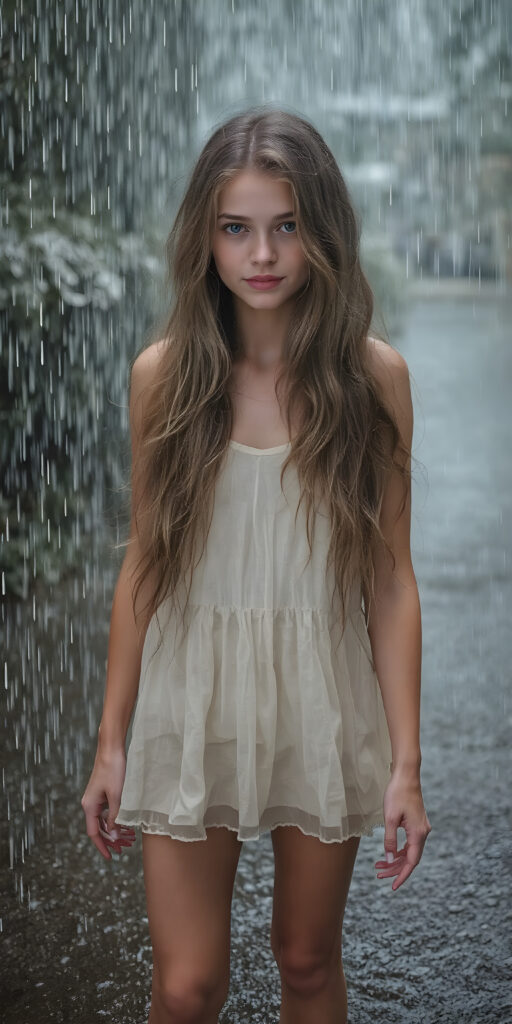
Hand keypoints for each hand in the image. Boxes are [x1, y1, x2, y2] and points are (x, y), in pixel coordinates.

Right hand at [81, 745, 135, 860]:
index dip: (102, 847)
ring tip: (130, 838)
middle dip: (112, 840)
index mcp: (89, 806)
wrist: (111, 749)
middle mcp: (90, 804)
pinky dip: (117, 819)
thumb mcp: (116, 796)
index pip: (94, 833)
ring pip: (105, 820)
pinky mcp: (103, 793)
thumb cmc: (113, 770)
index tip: (111, 858)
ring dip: (116, 830)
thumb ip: (115, 817)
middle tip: (126, 849)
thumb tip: (114, 836)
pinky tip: (127, 823)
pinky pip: (108, 811)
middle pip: (100, 828)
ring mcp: (96, 799)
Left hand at [374, 768, 431, 890]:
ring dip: (395, 859)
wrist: (406, 775)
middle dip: (394, 868)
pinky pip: (409, 843)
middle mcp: (423, 833)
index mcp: (418, 833)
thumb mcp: (390, 818)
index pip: (411, 861)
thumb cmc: (397, 794)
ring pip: (409, 851)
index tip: (393, 887)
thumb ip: (389, 840)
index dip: (402, 875)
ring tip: (378, 865)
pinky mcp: (417, 824)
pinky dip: (398, 850)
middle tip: (378, 874)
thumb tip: (388, 859)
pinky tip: (388, 853)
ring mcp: (421, 828)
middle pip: (410, 858)